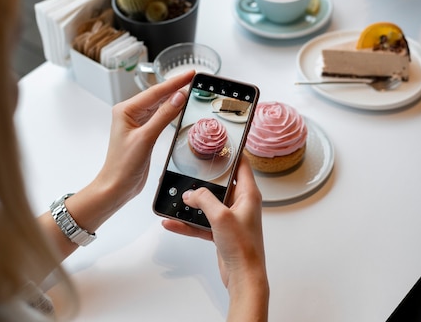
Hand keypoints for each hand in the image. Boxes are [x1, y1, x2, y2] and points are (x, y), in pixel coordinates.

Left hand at [93, 70, 194, 209]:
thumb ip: (164, 116)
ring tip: (190, 88)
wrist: (117, 187)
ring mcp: (137, 123)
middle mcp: (130, 114)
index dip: (175, 82)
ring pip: (159, 105)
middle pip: (157, 96)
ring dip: (174, 97)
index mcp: (126, 110)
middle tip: (194, 77)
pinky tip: (179, 106)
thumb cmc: (123, 165)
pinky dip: (171, 111)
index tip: (190, 74)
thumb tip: (179, 97)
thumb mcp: (146, 138)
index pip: (155, 92)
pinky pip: (159, 116)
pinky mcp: (144, 133)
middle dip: (176, 86)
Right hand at [162, 159, 268, 319]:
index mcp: (248, 194)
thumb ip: (204, 200)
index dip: (233, 153)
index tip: (220, 144)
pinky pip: (202, 223)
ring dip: (192, 204)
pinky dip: (188, 223)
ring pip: (208, 205)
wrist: (243, 276)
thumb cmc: (243, 247)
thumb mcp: (221, 216)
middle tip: (190, 169)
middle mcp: (241, 204)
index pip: (242, 166)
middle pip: (221, 184)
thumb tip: (191, 193)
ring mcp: (231, 218)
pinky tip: (172, 223)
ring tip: (175, 199)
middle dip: (204, 180)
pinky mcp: (222, 233)